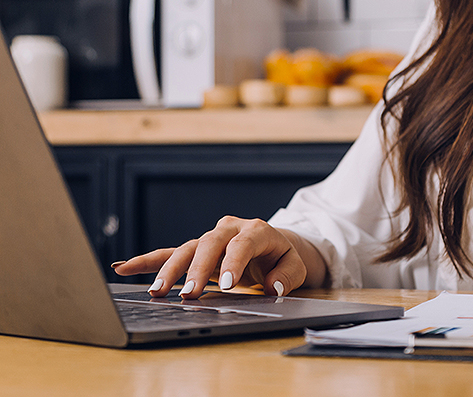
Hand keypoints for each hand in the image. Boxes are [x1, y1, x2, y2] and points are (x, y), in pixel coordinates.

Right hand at [114, 216, 319, 298]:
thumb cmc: (283, 257)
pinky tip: (125, 266)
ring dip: (169, 269)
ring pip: (186, 249)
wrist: (275, 246)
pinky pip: (170, 252)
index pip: (242, 244)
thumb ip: (288, 275)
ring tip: (156, 291)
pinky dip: (148, 260)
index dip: (233, 262)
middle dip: (197, 268)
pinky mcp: (197, 249)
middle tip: (188, 294)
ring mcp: (210, 238)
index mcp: (256, 230)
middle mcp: (229, 229)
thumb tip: (273, 286)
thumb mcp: (296, 266)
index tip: (226, 285)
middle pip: (209, 244)